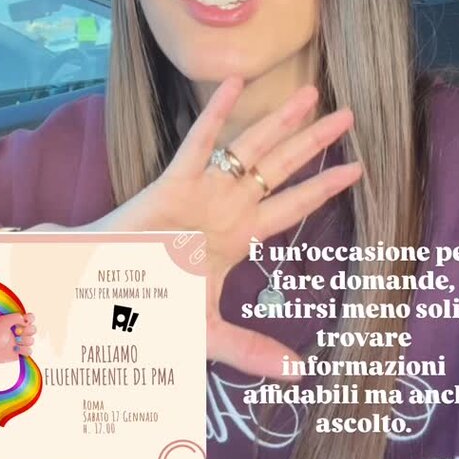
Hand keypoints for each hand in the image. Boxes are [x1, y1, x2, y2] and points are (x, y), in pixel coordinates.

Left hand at [0, 312, 35, 372]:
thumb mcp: (4, 320)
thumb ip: (16, 317)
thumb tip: (25, 321)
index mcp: (19, 322)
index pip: (31, 318)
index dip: (30, 319)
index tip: (23, 322)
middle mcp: (22, 331)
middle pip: (34, 329)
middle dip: (26, 331)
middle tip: (16, 332)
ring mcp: (23, 342)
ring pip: (32, 340)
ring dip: (24, 341)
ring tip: (15, 341)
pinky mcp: (23, 351)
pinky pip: (29, 351)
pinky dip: (23, 350)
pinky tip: (15, 349)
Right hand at [83, 77, 361, 378]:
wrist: (100, 294)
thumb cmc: (148, 307)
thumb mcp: (208, 333)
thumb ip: (253, 350)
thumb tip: (300, 375)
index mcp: (240, 235)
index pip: (293, 206)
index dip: (325, 187)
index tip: (358, 169)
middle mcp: (229, 206)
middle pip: (283, 167)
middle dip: (315, 141)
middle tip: (350, 116)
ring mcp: (204, 191)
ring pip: (251, 147)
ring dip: (281, 121)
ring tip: (313, 94)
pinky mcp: (173, 183)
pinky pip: (200, 143)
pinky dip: (217, 113)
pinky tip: (236, 83)